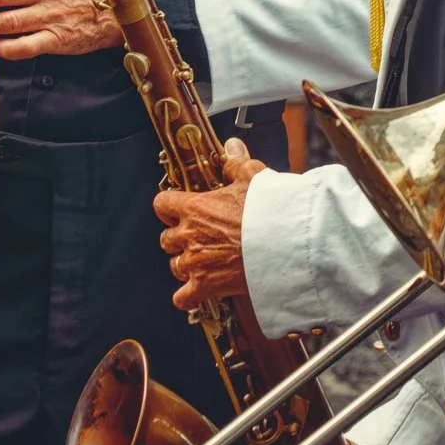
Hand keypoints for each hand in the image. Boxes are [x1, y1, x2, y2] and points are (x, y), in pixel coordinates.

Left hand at [155, 140, 270, 307]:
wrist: (283, 244)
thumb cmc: (268, 210)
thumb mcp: (254, 177)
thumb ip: (236, 162)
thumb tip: (231, 146)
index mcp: (194, 207)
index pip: (162, 204)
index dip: (169, 206)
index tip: (179, 209)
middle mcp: (188, 235)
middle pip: (166, 239)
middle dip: (179, 238)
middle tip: (199, 237)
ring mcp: (195, 262)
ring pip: (175, 266)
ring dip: (186, 264)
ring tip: (205, 262)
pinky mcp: (206, 286)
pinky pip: (182, 298)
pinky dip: (188, 296)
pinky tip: (198, 291)